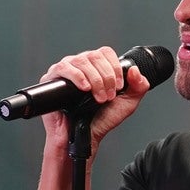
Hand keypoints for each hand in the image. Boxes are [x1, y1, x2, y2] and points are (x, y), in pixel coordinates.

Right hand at [37, 47, 151, 149]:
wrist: (82, 137)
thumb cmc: (100, 120)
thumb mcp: (127, 103)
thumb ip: (138, 87)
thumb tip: (135, 70)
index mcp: (96, 66)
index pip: (106, 53)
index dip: (115, 68)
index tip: (118, 87)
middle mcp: (81, 64)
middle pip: (95, 56)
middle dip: (106, 77)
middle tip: (108, 96)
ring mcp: (66, 69)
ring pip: (82, 60)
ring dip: (95, 80)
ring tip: (97, 98)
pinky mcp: (52, 78)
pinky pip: (64, 68)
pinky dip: (77, 76)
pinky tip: (84, 88)